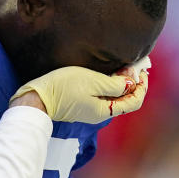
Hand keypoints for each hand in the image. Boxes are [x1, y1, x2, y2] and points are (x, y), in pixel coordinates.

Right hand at [11, 67, 147, 123]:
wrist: (36, 97)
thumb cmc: (63, 88)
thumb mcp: (92, 81)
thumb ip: (114, 84)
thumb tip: (130, 84)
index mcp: (105, 110)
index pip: (134, 102)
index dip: (141, 87)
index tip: (141, 70)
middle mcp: (100, 112)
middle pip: (125, 100)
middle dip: (133, 83)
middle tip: (134, 65)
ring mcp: (91, 109)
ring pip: (114, 97)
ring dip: (121, 83)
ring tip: (122, 67)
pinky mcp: (82, 103)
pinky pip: (103, 95)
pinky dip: (110, 84)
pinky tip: (107, 73)